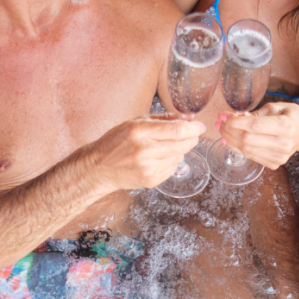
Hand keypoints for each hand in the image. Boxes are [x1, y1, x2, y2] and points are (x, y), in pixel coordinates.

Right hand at [88, 114, 205, 190]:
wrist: (98, 167)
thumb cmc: (116, 141)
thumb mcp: (136, 122)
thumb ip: (164, 119)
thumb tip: (189, 118)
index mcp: (139, 131)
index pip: (177, 130)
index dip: (194, 128)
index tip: (199, 126)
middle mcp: (144, 150)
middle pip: (183, 144)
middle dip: (191, 138)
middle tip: (191, 135)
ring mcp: (148, 167)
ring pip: (180, 156)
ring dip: (179, 150)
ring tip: (164, 147)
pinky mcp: (150, 180)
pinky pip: (173, 168)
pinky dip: (171, 161)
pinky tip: (157, 158)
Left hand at [218, 103, 298, 169]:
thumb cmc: (293, 116)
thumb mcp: (279, 107)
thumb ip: (257, 113)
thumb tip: (236, 117)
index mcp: (286, 126)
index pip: (254, 126)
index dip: (235, 121)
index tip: (224, 116)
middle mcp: (283, 144)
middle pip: (247, 139)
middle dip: (229, 130)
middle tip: (220, 121)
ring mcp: (279, 157)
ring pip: (246, 150)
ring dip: (230, 139)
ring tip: (222, 129)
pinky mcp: (275, 164)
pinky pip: (250, 156)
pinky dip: (237, 148)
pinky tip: (230, 140)